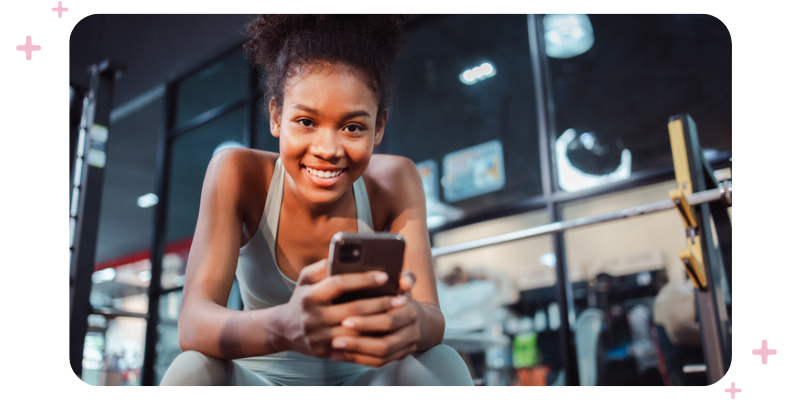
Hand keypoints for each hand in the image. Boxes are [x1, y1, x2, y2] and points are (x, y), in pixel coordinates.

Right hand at [277, 260, 397, 357]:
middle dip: (379, 303)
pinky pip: (353, 346)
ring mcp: (319, 337)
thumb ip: (322, 266)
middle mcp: (312, 318)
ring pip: (356, 331)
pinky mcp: (325, 352)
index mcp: (309, 296)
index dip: (362, 279)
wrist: (285, 330)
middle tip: (400, 298)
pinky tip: (385, 330)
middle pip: (353, 309)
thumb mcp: (306, 279)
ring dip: (379, 323)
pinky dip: (370, 338)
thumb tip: (343, 256)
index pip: (339, 283)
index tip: (384, 275)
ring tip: (397, 314)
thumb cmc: (303, 298)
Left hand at [329, 271, 420, 366]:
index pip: (388, 321)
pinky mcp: (398, 357)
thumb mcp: (400, 283)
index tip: (345, 320)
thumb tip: (404, 281)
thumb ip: (401, 277)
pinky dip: (357, 360)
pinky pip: (378, 363)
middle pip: (385, 343)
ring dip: (357, 354)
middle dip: (359, 342)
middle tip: (335, 339)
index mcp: (410, 311)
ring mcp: (407, 348)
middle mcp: (412, 332)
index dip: (367, 322)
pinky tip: (337, 356)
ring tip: (335, 348)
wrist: (414, 316)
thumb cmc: (397, 294)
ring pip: (381, 357)